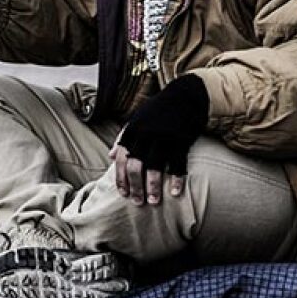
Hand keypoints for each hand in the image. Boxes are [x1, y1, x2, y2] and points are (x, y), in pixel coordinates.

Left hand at [110, 74, 208, 204]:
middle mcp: (145, 134)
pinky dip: (177, 179)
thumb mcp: (137, 119)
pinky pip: (178, 163)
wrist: (185, 94)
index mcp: (132, 130)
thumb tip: (111, 155)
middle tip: (137, 202)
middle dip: (134, 186)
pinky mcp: (182, 139)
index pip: (121, 158)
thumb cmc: (159, 110)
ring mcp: (164, 137)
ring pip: (155, 167)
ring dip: (153, 187)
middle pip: (135, 165)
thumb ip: (123, 136)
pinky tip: (175, 193)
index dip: (120, 178)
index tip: (122, 194)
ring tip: (153, 202)